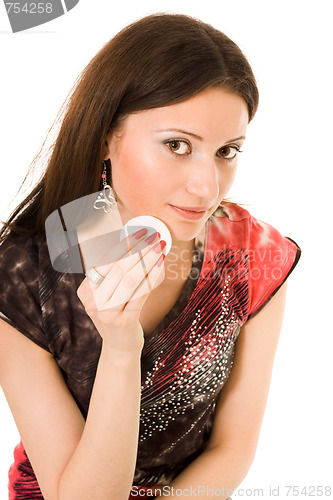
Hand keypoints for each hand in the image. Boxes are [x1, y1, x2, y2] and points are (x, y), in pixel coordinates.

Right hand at [77, 229, 165, 351]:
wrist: (120, 347)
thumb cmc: (117, 314)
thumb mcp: (108, 294)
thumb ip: (115, 273)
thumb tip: (135, 241)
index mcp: (86, 291)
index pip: (105, 261)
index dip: (123, 244)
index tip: (139, 231)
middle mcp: (92, 302)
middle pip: (117, 268)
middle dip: (138, 249)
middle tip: (154, 236)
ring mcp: (106, 313)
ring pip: (129, 279)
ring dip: (147, 260)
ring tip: (159, 248)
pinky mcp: (123, 322)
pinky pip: (140, 294)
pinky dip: (151, 277)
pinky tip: (160, 265)